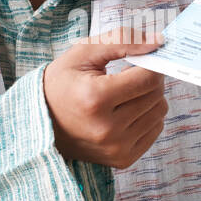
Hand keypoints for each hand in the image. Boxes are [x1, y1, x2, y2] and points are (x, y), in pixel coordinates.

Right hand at [42, 29, 167, 168]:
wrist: (41, 121)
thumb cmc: (62, 83)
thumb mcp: (84, 52)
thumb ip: (123, 40)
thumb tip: (159, 41)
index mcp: (95, 98)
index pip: (148, 78)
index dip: (150, 63)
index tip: (140, 58)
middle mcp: (107, 129)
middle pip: (156, 95)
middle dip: (149, 79)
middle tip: (129, 74)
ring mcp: (116, 148)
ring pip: (160, 112)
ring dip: (149, 97)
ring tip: (126, 93)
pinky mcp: (123, 159)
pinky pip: (155, 130)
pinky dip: (147, 116)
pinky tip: (127, 110)